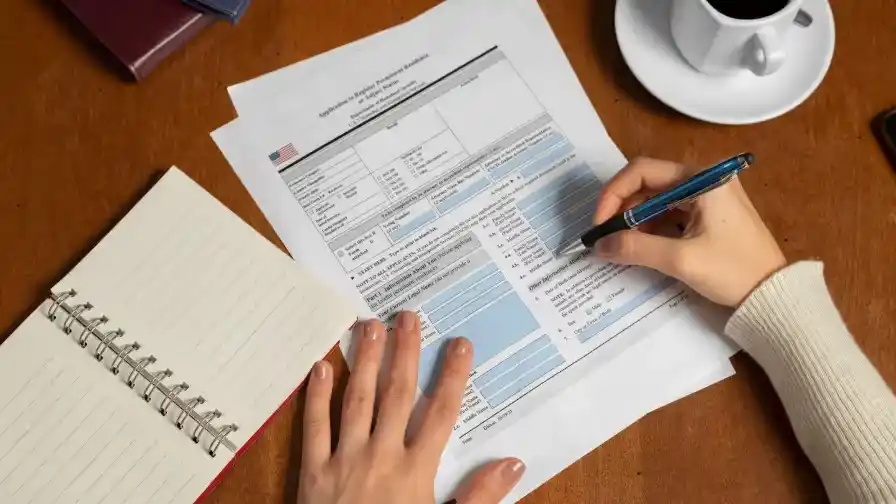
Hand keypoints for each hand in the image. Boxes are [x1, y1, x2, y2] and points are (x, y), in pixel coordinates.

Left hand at [298, 311, 525, 503]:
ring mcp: (345, 460)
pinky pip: (314, 427)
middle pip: (397, 395)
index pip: (441, 413)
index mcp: (417, 471)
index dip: (452, 376)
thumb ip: (480, 498)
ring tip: (370, 326)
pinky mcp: (314, 471)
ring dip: (366, 362)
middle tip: (408, 315)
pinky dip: (316, 396)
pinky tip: (322, 367)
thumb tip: (514, 463)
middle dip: (405, 353)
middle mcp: (382, 456)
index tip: (460, 344)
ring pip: (357, 400)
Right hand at [593, 157, 785, 306]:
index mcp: (702, 178)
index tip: (600, 225)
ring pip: (656, 198)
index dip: (614, 195)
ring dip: (635, 220)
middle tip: (606, 238)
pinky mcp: (709, 213)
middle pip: (648, 183)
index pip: (642, 171)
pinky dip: (651, 227)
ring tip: (622, 247)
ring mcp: (708, 195)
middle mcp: (705, 178)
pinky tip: (641, 247)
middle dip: (622, 209)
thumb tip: (598, 246)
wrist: (774, 294)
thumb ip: (636, 248)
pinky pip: (670, 211)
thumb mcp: (680, 260)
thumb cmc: (733, 271)